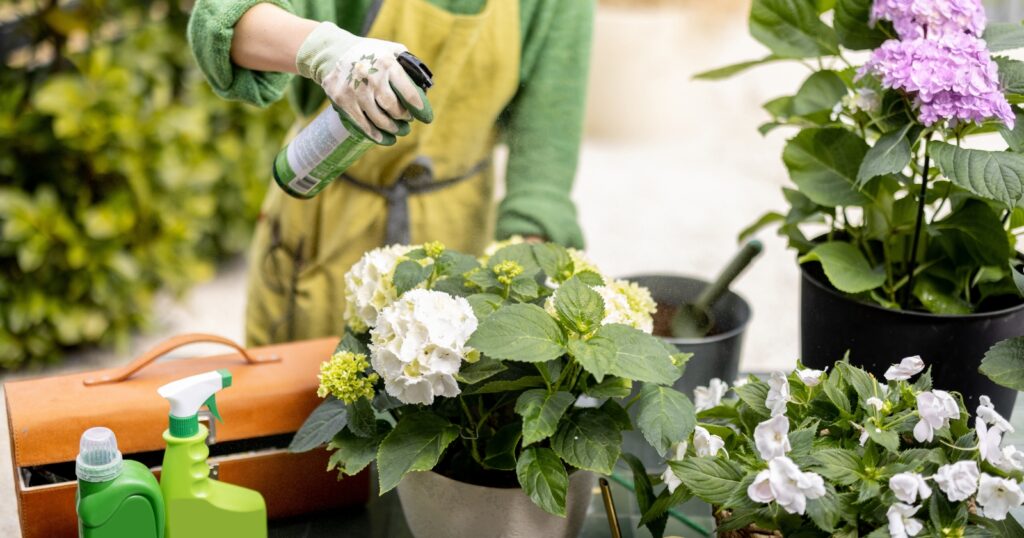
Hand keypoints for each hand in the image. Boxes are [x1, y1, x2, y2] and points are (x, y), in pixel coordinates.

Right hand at [296, 22, 432, 143]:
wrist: (334, 51)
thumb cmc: (371, 54)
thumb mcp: (391, 50)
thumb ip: (408, 65)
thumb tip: (425, 87)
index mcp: (387, 63)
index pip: (408, 92)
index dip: (419, 109)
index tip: (426, 118)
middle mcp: (371, 77)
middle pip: (393, 108)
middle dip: (403, 117)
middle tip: (407, 120)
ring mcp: (355, 90)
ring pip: (378, 119)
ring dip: (391, 128)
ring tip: (397, 129)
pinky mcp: (342, 100)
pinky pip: (362, 123)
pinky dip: (375, 133)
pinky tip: (383, 137)